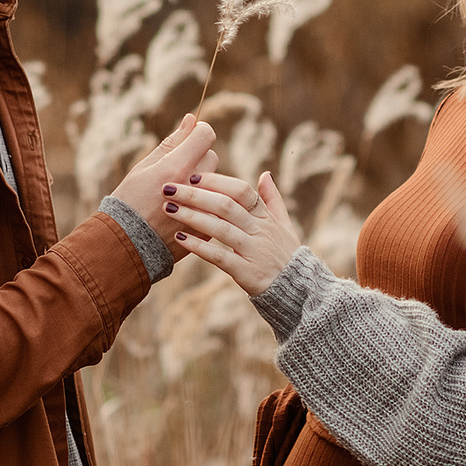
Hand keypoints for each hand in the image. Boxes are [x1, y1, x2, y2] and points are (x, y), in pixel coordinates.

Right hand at [114, 117, 218, 248]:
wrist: (126, 245)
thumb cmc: (130, 201)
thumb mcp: (145, 167)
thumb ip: (172, 142)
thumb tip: (192, 119)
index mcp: (175, 167)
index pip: (205, 135)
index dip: (198, 133)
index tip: (190, 138)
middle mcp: (193, 187)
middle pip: (211, 156)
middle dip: (197, 159)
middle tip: (176, 172)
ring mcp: (202, 208)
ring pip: (216, 181)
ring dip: (203, 182)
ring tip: (180, 192)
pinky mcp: (207, 226)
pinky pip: (214, 204)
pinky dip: (204, 203)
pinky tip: (184, 210)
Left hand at [163, 171, 303, 296]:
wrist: (298, 290)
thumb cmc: (286, 254)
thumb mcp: (284, 224)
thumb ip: (273, 199)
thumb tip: (265, 174)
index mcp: (266, 217)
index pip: (241, 191)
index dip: (216, 182)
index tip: (192, 176)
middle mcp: (260, 230)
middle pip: (226, 206)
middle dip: (195, 195)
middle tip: (169, 188)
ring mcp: (253, 251)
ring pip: (220, 229)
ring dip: (192, 217)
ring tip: (168, 208)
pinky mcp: (246, 272)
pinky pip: (220, 256)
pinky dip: (199, 246)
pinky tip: (179, 238)